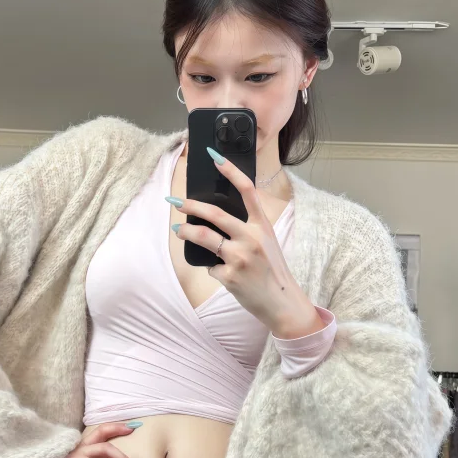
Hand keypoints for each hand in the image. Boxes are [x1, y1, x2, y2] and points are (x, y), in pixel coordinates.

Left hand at [169, 152, 323, 338]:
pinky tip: (218, 271)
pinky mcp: (229, 277)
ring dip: (186, 232)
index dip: (230, 171)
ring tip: (178, 230)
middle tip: (176, 202)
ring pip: (204, 238)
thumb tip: (213, 219)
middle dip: (191, 206)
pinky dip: (210, 267)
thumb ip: (246, 229)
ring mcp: (240, 258)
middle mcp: (251, 238)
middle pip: (215, 213)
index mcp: (262, 226)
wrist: (281, 302)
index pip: (247, 190)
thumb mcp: (266, 242)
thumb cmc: (272, 270)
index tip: (214, 156)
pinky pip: (210, 267)